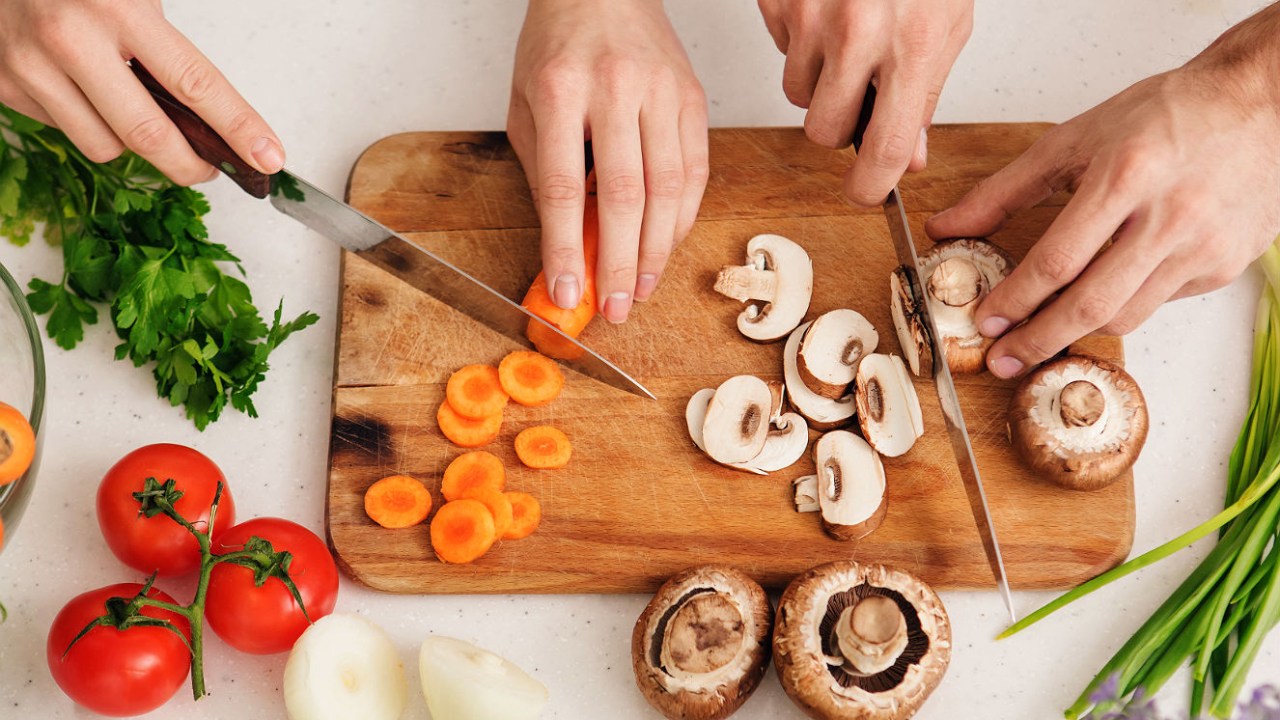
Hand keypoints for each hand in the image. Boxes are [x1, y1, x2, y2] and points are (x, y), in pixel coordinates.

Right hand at [0, 0, 282, 184]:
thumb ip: (168, 49)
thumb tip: (213, 117)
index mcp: (118, 9)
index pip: (195, 84)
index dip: (239, 128)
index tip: (268, 157)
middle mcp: (71, 40)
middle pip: (150, 136)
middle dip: (190, 165)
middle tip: (209, 168)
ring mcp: (30, 67)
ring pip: (105, 146)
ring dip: (133, 144)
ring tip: (137, 114)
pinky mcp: (4, 86)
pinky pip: (64, 132)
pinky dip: (87, 124)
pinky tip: (86, 93)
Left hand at [507, 0, 708, 322]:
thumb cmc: (557, 49)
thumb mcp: (526, 104)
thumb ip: (544, 171)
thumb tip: (567, 245)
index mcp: (560, 89)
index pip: (563, 186)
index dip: (566, 248)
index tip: (569, 292)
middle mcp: (615, 88)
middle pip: (624, 195)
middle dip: (620, 262)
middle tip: (616, 307)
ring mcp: (662, 92)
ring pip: (668, 189)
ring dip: (657, 250)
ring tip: (643, 288)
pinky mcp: (694, 98)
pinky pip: (695, 171)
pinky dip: (681, 218)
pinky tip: (666, 246)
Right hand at [757, 0, 971, 204]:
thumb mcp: (945, 27)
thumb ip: (925, 97)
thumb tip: (911, 158)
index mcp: (913, 46)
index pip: (887, 147)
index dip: (871, 186)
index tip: (865, 194)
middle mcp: (860, 34)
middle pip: (825, 130)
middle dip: (837, 124)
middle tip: (855, 96)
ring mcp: (813, 17)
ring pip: (797, 94)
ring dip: (817, 82)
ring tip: (843, 40)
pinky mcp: (781, 2)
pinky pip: (780, 50)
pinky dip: (799, 42)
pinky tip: (825, 13)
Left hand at [926, 5, 1279, 377]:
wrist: (1259, 102)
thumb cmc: (1165, 116)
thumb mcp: (1074, 140)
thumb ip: (1003, 191)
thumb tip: (945, 228)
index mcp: (1126, 175)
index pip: (1057, 260)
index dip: (1015, 300)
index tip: (986, 322)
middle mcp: (1170, 215)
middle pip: (1091, 303)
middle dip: (1037, 340)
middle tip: (1003, 360)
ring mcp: (1204, 245)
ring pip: (1126, 315)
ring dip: (1077, 330)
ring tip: (1040, 334)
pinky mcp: (1226, 265)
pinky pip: (1159, 302)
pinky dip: (1124, 304)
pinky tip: (1104, 292)